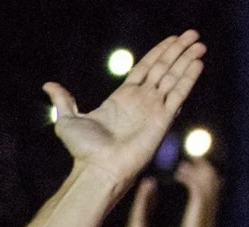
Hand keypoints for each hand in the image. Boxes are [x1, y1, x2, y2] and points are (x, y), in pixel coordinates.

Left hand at [47, 31, 205, 182]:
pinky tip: (197, 64)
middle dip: (178, 51)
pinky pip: (178, 94)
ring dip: (187, 61)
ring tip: (200, 45)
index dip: (159, 53)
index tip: (173, 39)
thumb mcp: (67, 120)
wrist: (98, 169)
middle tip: (193, 35)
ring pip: (174, 78)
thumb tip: (48, 85)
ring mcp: (153, 110)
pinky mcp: (162, 120)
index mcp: (121, 98)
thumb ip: (63, 100)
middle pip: (163, 69)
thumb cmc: (83, 150)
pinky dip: (188, 79)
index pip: (145, 68)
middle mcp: (140, 102)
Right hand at [124, 178, 158, 226]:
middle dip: (147, 190)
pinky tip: (148, 186)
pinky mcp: (135, 226)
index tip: (155, 185)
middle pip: (143, 203)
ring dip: (143, 190)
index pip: (148, 209)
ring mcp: (135, 225)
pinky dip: (143, 197)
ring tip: (148, 177)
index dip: (151, 197)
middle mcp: (138, 225)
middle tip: (152, 176)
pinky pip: (140, 208)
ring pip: (140, 203)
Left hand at [173, 157, 219, 226]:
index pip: (215, 185)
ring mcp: (208, 202)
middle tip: (193, 158)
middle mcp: (213, 202)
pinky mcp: (200, 203)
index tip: (200, 167)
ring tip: (183, 164)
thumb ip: (193, 218)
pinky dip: (188, 176)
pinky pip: (195, 184)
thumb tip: (190, 218)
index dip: (209, 174)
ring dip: (195, 169)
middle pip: (213, 177)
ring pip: (205, 178)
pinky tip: (178, 174)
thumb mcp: (193, 226)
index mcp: (212, 207)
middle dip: (204, 166)